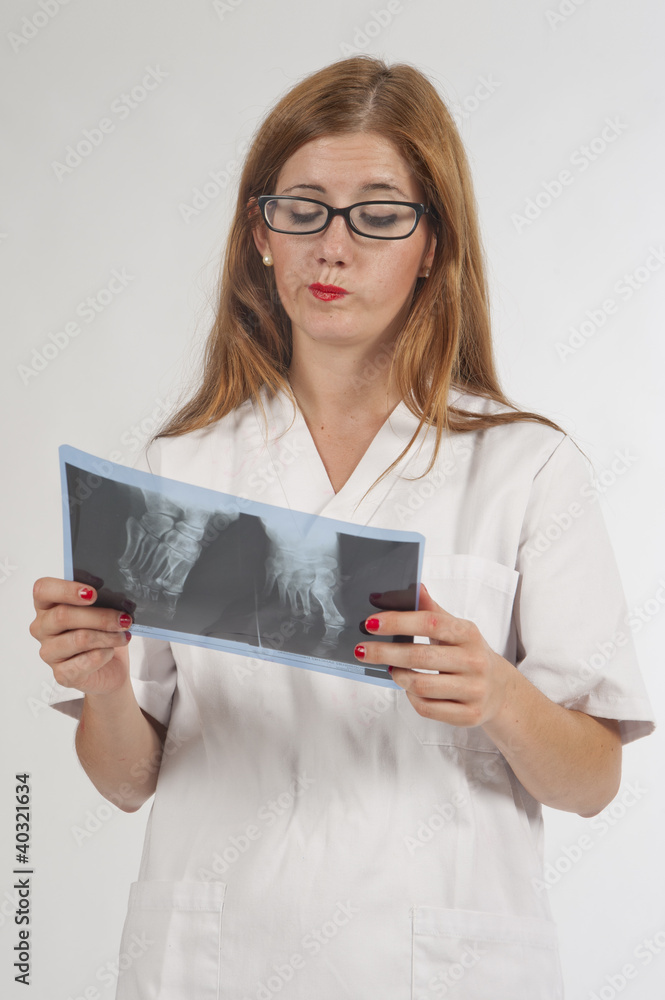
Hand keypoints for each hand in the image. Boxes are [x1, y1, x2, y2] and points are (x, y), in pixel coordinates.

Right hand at [30, 578, 132, 695]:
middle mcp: (42, 628)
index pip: (43, 590)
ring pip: (79, 638)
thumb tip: (115, 593)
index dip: (66, 589)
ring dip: (108, 636)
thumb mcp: (103, 611)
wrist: (110, 669)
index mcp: (47, 606)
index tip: (93, 593)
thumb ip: (101, 599)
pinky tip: (112, 651)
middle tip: (124, 618)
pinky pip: (87, 661)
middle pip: (63, 615)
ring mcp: (49, 653)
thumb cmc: (102, 633)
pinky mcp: (61, 674)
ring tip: (123, 635)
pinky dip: (105, 654)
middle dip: (100, 616)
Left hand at [354, 584, 512, 727]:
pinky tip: (408, 688)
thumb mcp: (455, 629)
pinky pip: (427, 709)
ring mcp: (473, 690)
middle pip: (419, 657)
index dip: (398, 621)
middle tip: (361, 650)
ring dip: (398, 676)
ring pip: (421, 686)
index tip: (370, 623)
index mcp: (468, 633)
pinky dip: (410, 698)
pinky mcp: (469, 715)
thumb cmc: (467, 653)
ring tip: (390, 669)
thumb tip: (414, 587)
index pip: (429, 623)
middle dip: (384, 653)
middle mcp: (474, 661)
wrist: (499, 690)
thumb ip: (432, 610)